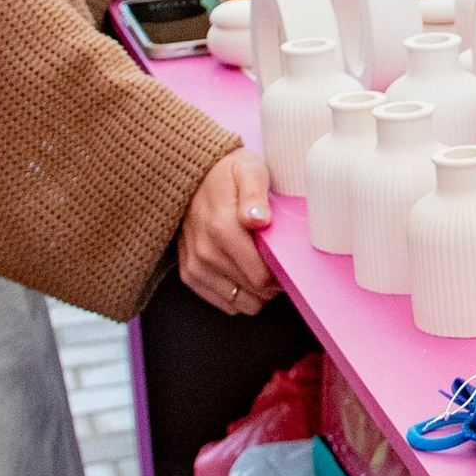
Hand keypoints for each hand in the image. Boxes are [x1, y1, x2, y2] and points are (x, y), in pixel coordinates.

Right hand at [180, 149, 273, 312]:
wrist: (192, 173)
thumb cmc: (227, 172)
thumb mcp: (248, 171)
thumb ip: (255, 195)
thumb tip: (259, 219)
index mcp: (222, 229)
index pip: (260, 277)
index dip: (280, 276)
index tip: (286, 262)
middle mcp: (205, 252)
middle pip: (253, 293)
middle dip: (271, 284)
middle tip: (276, 263)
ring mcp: (195, 265)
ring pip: (239, 303)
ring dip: (255, 292)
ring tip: (260, 268)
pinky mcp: (189, 273)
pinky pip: (222, 303)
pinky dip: (237, 294)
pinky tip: (244, 274)